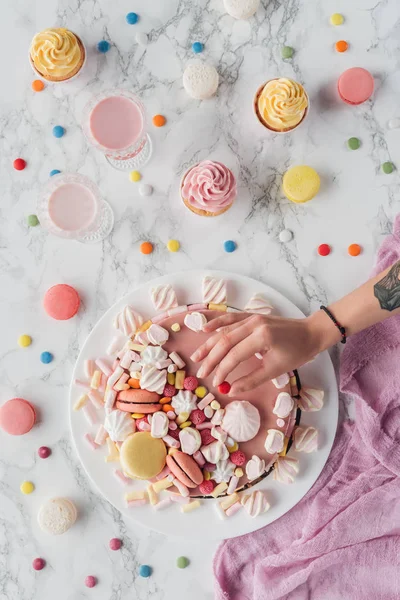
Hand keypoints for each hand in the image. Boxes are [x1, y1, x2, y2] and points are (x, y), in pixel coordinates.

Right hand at [190, 311, 336, 394]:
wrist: (311, 332)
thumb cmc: (297, 352)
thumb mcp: (276, 370)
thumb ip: (251, 380)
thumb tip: (231, 390)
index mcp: (262, 337)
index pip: (234, 355)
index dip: (222, 370)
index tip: (216, 383)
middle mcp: (254, 324)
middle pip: (225, 341)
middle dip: (211, 359)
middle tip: (202, 374)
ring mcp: (252, 317)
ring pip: (224, 330)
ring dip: (209, 344)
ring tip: (197, 357)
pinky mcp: (252, 316)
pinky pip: (230, 318)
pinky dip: (217, 323)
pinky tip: (204, 329)